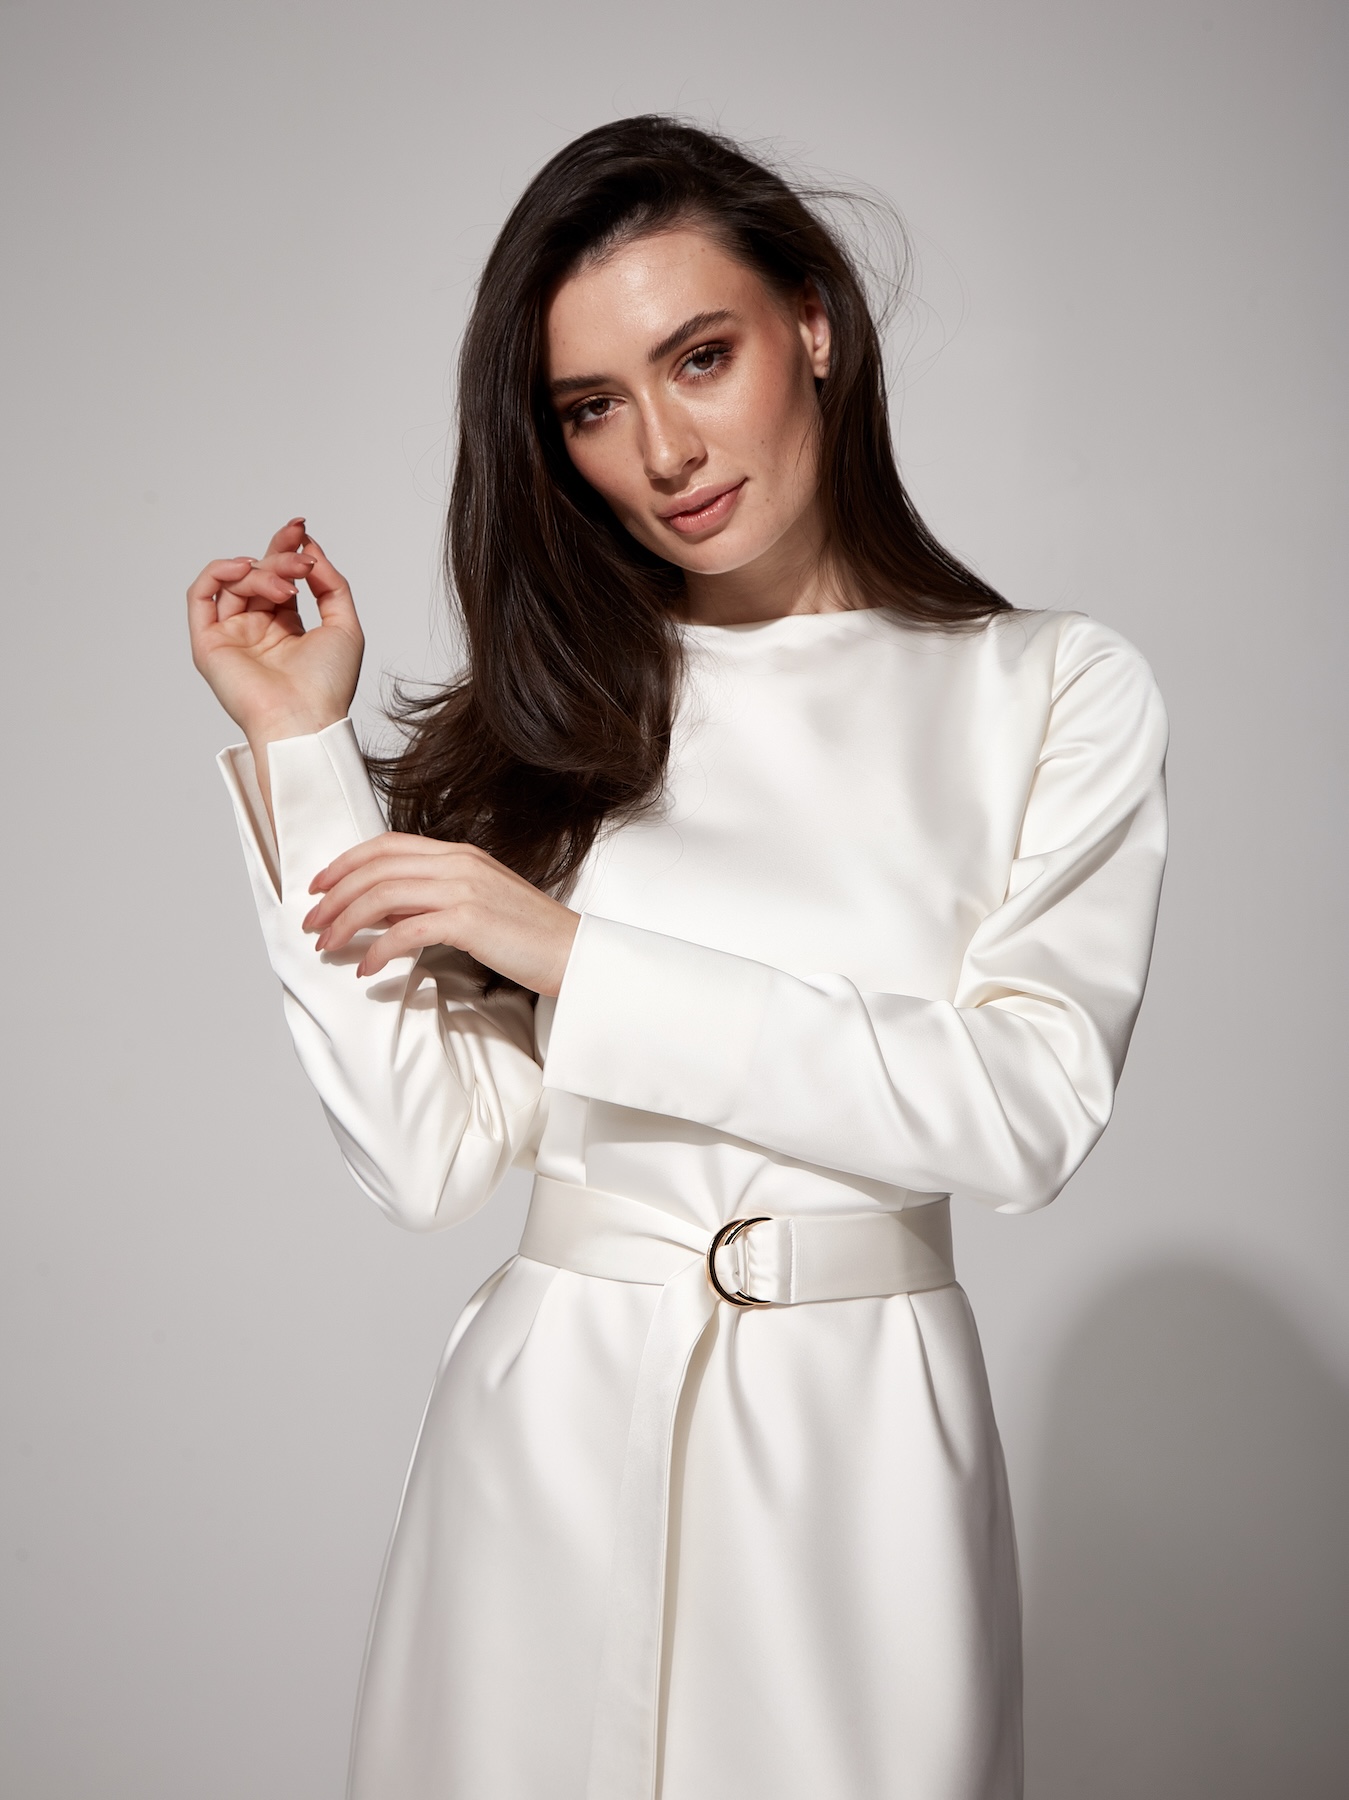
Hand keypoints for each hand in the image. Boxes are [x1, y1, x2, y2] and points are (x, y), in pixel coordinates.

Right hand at [187, 517, 363, 752]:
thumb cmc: (328, 685)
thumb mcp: (345, 625)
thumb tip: (312, 550)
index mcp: (286, 630)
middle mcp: (256, 631)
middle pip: (259, 575)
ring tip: (288, 584)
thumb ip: (332, 585)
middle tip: (299, 553)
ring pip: (236, 582)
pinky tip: (244, 566)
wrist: (305, 719)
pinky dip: (218, 572)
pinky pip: (200, 595)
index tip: (301, 529)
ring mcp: (231, 636)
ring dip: (264, 571)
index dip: (288, 550)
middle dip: (279, 555)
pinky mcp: (208, 643)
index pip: (281, 579)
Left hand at [303, 833, 581, 996]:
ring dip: (346, 921)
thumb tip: (381, 913)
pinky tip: (366, 970)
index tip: (318, 886)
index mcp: (459, 853)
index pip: (386, 845)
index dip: (344, 862)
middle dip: (334, 896)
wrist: (575, 954)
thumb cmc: (529, 936)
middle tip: (311, 923)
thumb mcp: (477, 904)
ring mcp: (464, 889)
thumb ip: (431, 899)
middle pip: (376, 868)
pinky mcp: (470, 921)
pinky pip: (406, 932)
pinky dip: (377, 951)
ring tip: (328, 946)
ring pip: (382, 895)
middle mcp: (458, 863)